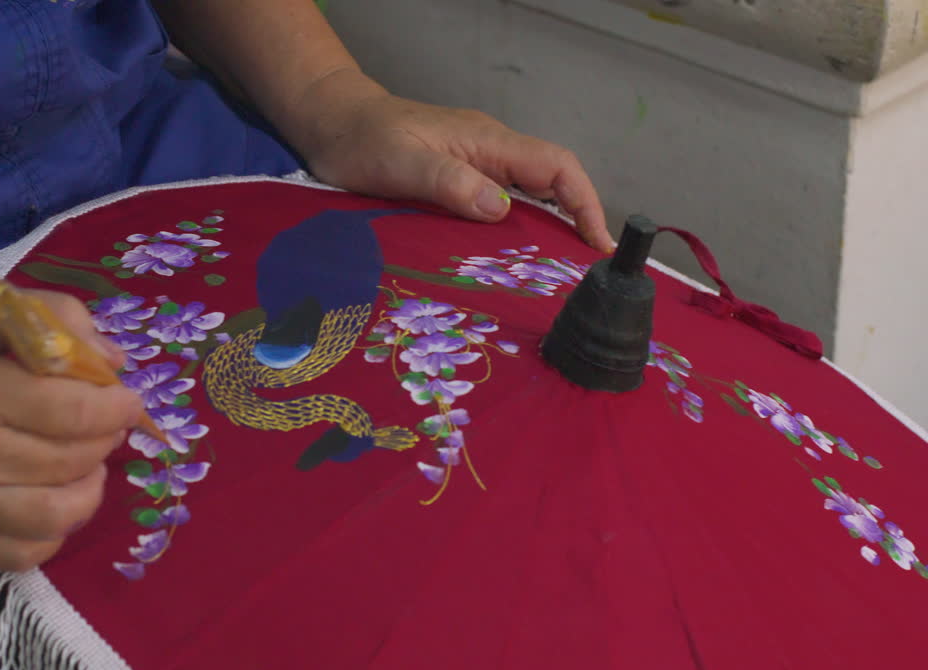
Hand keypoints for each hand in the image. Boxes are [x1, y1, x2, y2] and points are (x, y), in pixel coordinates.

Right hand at [0, 288, 142, 570]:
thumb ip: (51, 317)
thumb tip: (114, 359)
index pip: (74, 413)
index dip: (118, 407)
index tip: (130, 398)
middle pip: (71, 461)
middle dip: (106, 438)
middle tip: (105, 420)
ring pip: (54, 516)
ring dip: (89, 488)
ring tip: (85, 463)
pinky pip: (19, 555)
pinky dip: (52, 532)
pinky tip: (51, 499)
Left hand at [293, 70, 614, 251]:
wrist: (333, 125)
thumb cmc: (364, 139)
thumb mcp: (403, 161)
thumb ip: (448, 181)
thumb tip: (498, 209)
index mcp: (488, 142)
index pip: (556, 168)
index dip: (584, 204)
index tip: (597, 245)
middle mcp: (489, 156)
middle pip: (549, 189)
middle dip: (571, 229)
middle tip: (579, 278)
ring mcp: (474, 171)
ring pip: (523, 204)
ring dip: (541, 238)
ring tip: (550, 283)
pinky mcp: (457, 186)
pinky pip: (496, 212)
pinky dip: (509, 239)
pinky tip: (505, 270)